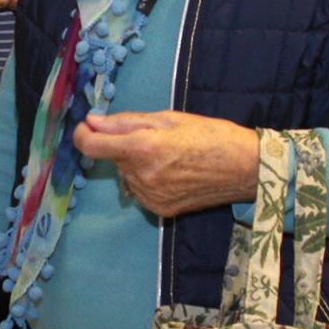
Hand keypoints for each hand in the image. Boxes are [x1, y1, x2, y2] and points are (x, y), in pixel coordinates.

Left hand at [73, 110, 259, 216]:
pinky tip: (172, 173)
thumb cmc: (211, 135)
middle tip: (154, 138)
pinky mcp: (160, 210)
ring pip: (127, 176)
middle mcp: (142, 176)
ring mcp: (150, 197)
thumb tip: (92, 121)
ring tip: (169, 157)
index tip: (88, 127)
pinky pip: (140, 191)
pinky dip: (148, 180)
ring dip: (136, 164)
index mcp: (143, 148)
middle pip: (113, 159)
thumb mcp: (168, 118)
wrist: (246, 169)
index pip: (91, 147)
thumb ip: (125, 121)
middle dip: (123, 146)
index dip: (83, 135)